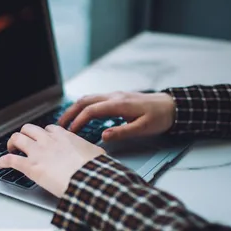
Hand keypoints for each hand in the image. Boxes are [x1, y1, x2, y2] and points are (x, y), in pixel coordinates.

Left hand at [0, 124, 105, 196]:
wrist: (89, 179)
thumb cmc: (95, 168)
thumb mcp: (97, 154)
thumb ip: (91, 151)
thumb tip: (98, 155)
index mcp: (64, 136)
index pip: (48, 129)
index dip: (43, 134)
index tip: (43, 139)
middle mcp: (48, 141)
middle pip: (29, 129)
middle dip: (24, 134)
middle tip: (23, 142)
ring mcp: (37, 152)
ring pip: (17, 138)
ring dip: (11, 143)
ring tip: (10, 148)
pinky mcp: (30, 167)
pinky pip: (10, 159)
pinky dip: (2, 161)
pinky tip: (0, 164)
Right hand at [58, 91, 175, 141]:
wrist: (171, 105)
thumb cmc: (159, 117)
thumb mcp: (143, 128)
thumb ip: (123, 132)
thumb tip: (103, 135)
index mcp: (119, 104)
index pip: (91, 110)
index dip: (78, 121)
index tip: (70, 133)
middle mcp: (114, 96)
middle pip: (84, 101)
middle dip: (69, 112)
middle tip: (59, 126)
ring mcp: (114, 95)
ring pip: (88, 98)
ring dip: (75, 109)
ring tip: (66, 121)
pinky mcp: (116, 98)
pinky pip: (95, 99)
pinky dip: (83, 107)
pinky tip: (80, 115)